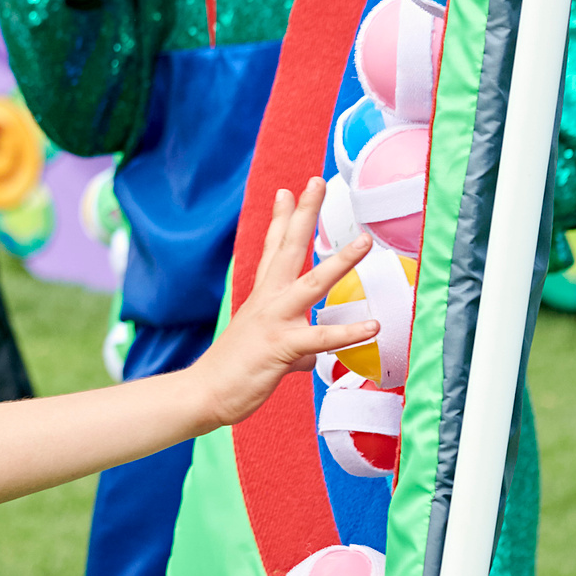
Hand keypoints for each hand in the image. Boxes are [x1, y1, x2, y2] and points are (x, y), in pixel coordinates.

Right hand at [190, 180, 376, 428]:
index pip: (273, 249)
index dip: (282, 219)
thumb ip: (295, 346)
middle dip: (304, 214)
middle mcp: (267, 301)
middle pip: (289, 248)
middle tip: (317, 182)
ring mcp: (274, 321)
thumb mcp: (268, 350)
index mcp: (262, 297)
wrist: (203, 393)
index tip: (289, 191)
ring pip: (311, 283)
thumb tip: (311, 355)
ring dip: (340, 261)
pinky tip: (372, 326)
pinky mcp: (280, 346)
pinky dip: (348, 332)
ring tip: (364, 241)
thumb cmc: (234, 372)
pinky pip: (320, 338)